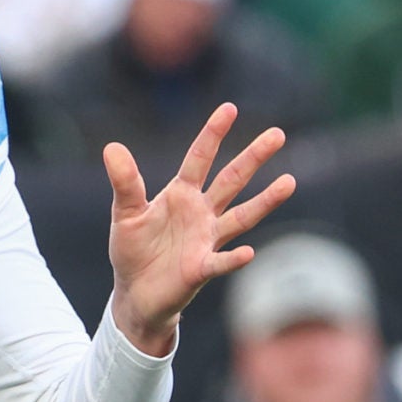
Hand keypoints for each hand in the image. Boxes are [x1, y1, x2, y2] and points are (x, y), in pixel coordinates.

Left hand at [105, 104, 294, 356]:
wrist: (135, 293)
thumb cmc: (134, 250)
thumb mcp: (125, 213)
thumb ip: (125, 182)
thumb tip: (112, 147)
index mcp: (181, 194)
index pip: (200, 158)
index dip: (213, 134)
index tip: (229, 108)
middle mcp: (201, 213)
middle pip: (231, 180)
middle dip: (253, 157)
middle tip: (278, 134)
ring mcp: (206, 240)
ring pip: (241, 216)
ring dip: (265, 201)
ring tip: (289, 182)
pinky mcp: (201, 269)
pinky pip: (220, 262)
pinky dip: (234, 258)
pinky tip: (248, 252)